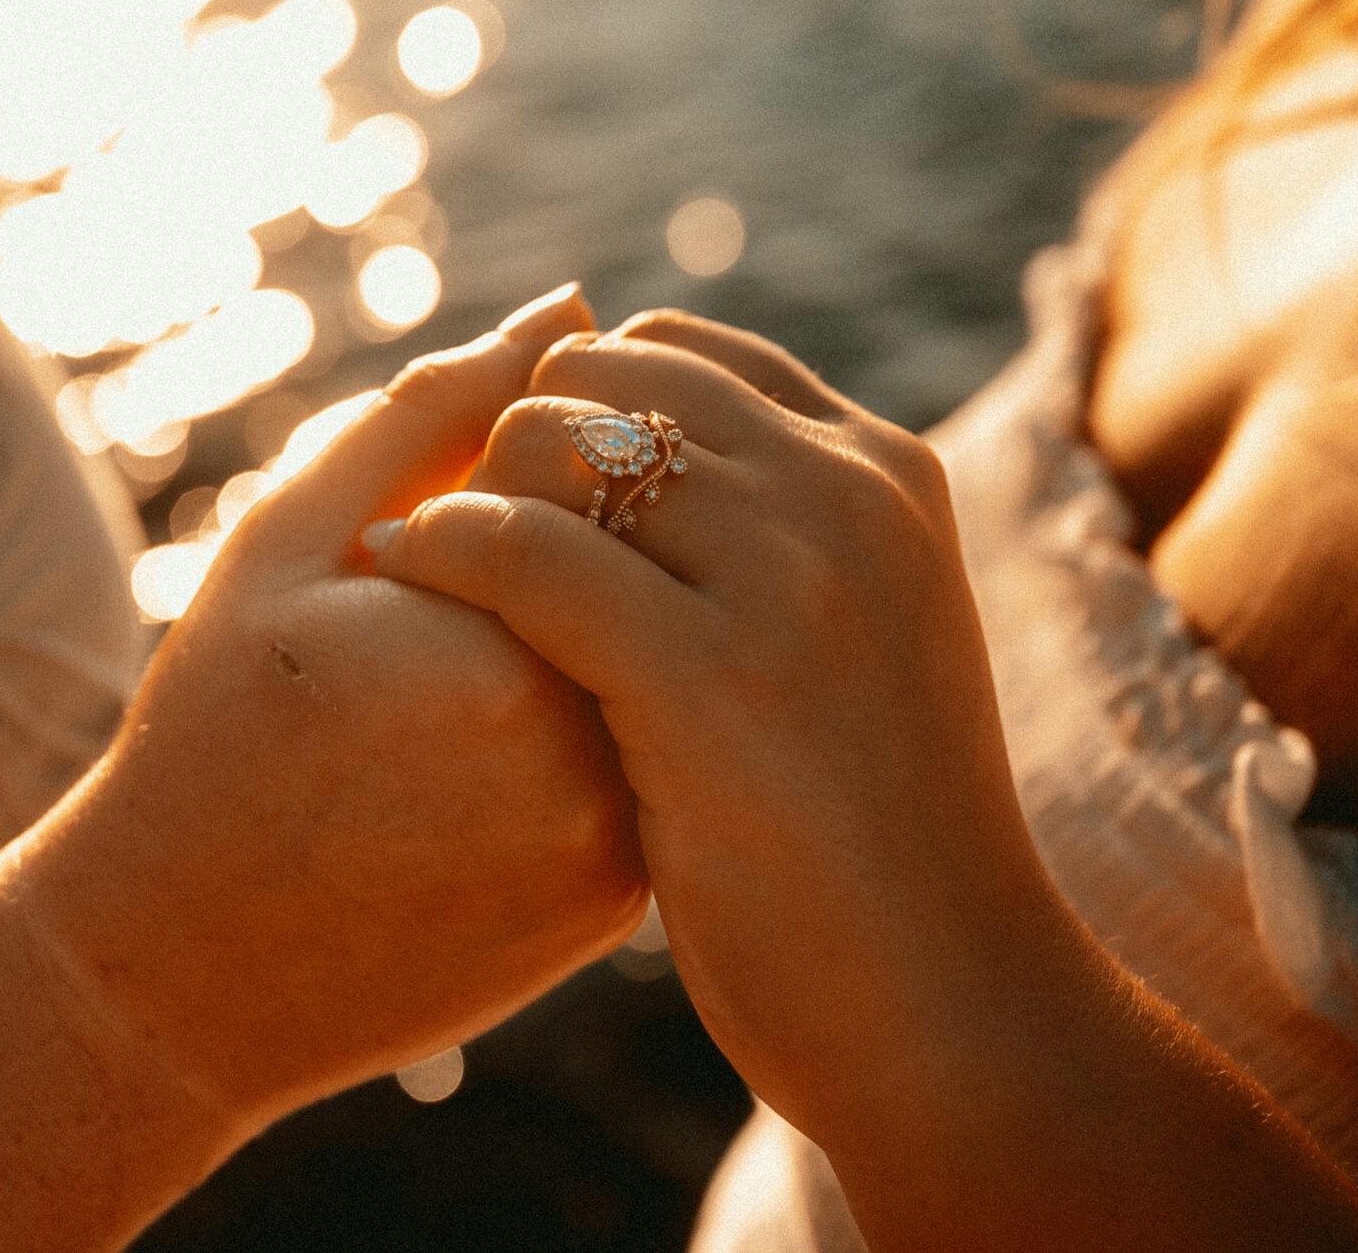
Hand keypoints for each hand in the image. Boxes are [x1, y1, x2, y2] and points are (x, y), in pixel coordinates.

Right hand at [0, 286, 647, 1130]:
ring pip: (661, 655)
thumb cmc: (213, 732)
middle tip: (435, 612)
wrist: (180, 971)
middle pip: (643, 565)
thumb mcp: (289, 542)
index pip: (597, 476)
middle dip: (567, 543)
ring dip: (592, 624)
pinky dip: (598, 713)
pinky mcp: (621, 902)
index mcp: (508, 646)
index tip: (414, 545)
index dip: (509, 473)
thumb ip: (433, 410)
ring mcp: (619, 841)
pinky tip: (479, 745)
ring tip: (450, 677)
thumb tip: (569, 309)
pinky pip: (654, 750)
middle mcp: (593, 752)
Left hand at [368, 309, 1060, 1144]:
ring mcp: (786, 581)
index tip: (530, 492)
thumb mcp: (857, 637)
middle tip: (470, 541)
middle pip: (601, 376)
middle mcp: (842, 495)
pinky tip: (405, 578)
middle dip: (515, 443)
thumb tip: (631, 437)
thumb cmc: (874, 840)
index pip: (681, 349)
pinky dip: (440, 549)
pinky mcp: (709, 677)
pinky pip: (519, 551)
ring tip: (437, 571)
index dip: (579, 404)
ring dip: (471, 492)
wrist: (953, 1009)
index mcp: (882, 472)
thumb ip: (776, 532)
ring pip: (551, 439)